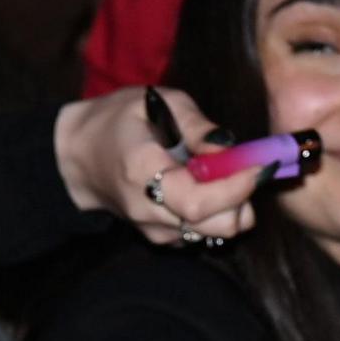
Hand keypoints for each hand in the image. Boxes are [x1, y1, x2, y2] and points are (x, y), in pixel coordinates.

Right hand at [53, 88, 260, 248]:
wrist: (79, 157)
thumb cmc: (118, 120)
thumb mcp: (157, 102)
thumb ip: (197, 125)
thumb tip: (233, 149)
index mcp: (141, 171)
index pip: (199, 200)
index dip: (237, 187)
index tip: (260, 165)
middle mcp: (147, 210)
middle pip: (215, 226)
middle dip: (244, 200)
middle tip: (248, 169)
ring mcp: (154, 229)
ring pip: (214, 234)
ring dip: (233, 207)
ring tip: (225, 174)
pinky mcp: (162, 238)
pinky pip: (203, 234)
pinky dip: (217, 214)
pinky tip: (206, 186)